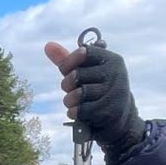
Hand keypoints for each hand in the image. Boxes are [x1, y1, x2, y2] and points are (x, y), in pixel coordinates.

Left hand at [44, 42, 145, 158]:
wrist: (117, 118)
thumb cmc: (96, 90)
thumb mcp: (84, 72)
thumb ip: (66, 60)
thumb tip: (48, 45)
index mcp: (111, 59)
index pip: (84, 53)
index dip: (68, 62)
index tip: (66, 70)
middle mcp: (115, 73)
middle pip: (77, 75)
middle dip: (67, 85)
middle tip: (71, 90)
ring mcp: (114, 92)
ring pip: (78, 94)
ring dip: (69, 101)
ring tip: (73, 102)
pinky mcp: (109, 111)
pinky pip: (81, 110)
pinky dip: (73, 113)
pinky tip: (76, 112)